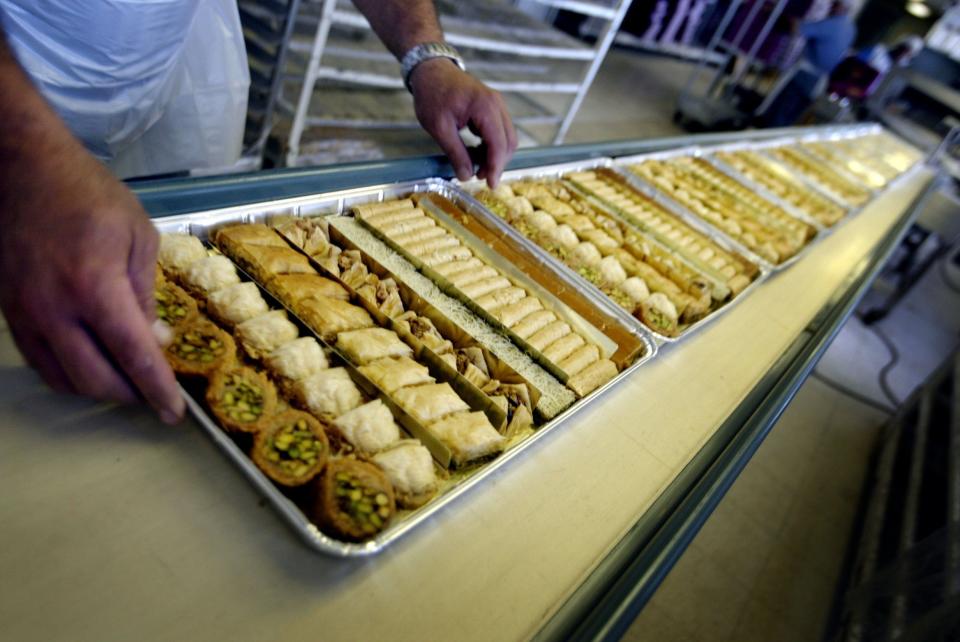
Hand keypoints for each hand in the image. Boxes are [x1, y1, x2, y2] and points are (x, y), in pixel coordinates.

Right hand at [0, 146, 184, 423]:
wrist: (24, 171)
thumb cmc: (91, 196)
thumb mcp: (139, 238)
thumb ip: (146, 295)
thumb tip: (155, 341)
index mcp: (95, 285)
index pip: (132, 354)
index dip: (156, 389)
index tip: (174, 413)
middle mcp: (55, 307)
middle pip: (95, 378)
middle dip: (130, 395)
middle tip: (154, 396)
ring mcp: (26, 313)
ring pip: (63, 379)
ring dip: (99, 389)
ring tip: (128, 382)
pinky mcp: (10, 313)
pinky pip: (40, 363)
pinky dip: (69, 375)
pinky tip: (91, 366)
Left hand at [409, 59, 517, 187]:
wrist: (430, 70)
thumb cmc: (432, 94)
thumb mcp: (439, 127)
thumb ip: (455, 152)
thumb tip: (466, 176)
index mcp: (485, 107)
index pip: (499, 144)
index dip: (496, 167)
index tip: (491, 185)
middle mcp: (496, 104)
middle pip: (508, 142)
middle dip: (497, 163)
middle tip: (478, 176)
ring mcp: (496, 104)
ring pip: (507, 137)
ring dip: (495, 155)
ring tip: (476, 166)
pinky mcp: (493, 106)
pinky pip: (500, 131)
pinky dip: (492, 145)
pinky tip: (477, 152)